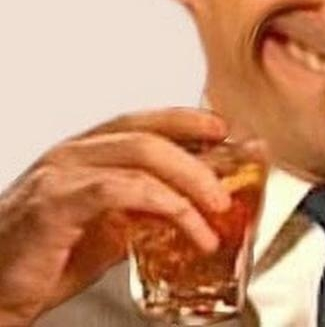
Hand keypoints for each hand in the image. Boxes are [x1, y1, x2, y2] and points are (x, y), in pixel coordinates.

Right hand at [0, 108, 231, 325]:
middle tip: (227, 177)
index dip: (186, 120)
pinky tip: (188, 224)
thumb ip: (139, 211)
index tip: (222, 129)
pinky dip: (166, 204)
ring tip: (217, 209)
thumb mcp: (103, 230)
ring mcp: (62, 173)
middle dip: (197, 151)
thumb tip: (186, 206)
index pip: (143, 121)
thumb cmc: (40, 262)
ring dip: (190, 180)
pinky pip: (123, 190)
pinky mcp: (56, 202)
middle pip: (149, 133)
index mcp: (84, 152)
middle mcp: (72, 153)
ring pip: (142, 154)